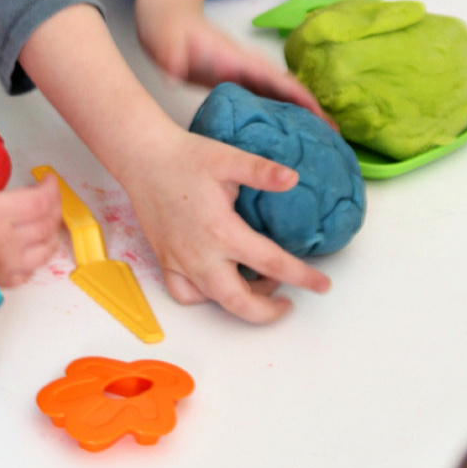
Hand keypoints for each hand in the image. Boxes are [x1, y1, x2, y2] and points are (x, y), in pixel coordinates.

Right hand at [0, 142, 62, 287]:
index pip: (39, 201)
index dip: (50, 188)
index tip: (49, 178)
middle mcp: (10, 240)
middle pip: (47, 223)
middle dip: (55, 206)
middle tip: (51, 196)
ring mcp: (9, 264)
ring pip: (46, 250)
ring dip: (52, 234)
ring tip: (49, 222)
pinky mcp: (2, 283)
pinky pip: (30, 272)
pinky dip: (38, 259)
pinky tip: (31, 254)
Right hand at [119, 122, 332, 321]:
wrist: (143, 157)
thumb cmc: (184, 156)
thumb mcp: (227, 159)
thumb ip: (261, 171)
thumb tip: (294, 178)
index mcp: (221, 231)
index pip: (271, 263)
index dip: (302, 276)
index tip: (323, 283)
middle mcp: (200, 254)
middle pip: (240, 302)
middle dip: (269, 310)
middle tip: (289, 301)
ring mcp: (180, 261)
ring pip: (214, 301)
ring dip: (241, 302)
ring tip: (258, 285)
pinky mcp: (165, 259)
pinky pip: (185, 293)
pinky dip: (204, 296)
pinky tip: (217, 281)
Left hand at [136, 2, 326, 117]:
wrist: (166, 16)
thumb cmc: (167, 28)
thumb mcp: (164, 42)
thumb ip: (171, 57)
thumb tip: (174, 72)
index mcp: (233, 57)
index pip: (272, 78)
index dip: (296, 96)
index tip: (320, 114)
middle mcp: (245, 64)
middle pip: (286, 87)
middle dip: (312, 107)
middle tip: (336, 134)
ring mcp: (243, 71)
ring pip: (280, 93)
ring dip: (303, 111)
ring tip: (325, 137)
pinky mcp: (236, 79)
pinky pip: (266, 97)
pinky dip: (284, 111)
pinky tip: (292, 129)